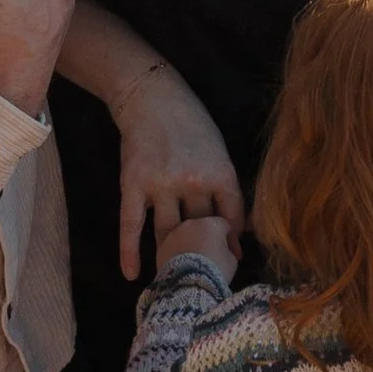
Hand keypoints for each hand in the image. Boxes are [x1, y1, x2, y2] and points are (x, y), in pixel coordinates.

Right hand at [111, 64, 243, 276]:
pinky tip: (132, 274)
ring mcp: (161, 184)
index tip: (232, 253)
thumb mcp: (219, 151)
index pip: (232, 218)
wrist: (151, 97)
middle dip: (203, 250)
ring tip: (174, 273)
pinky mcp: (133, 184)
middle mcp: (192, 181)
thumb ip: (226, 188)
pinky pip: (132, 224)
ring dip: (171, 252)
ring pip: (168, 231)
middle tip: (203, 269)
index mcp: (220, 172)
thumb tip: (242, 228)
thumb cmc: (191, 123)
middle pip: (200, 229)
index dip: (232, 239)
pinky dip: (130, 251)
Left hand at [158, 210, 240, 273]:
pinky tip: (184, 266)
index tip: (235, 255)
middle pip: (204, 228)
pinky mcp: (161, 246)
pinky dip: (179, 253)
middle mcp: (191, 223)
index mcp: (211, 223)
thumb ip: (228, 250)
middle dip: (211, 241)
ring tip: (198, 263)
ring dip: (193, 245)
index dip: (232, 241)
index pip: (226, 226)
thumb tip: (224, 252)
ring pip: (186, 235)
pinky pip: (174, 246)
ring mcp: (174, 233)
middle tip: (216, 257)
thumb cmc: (214, 270)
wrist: (188, 283)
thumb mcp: (232, 261)